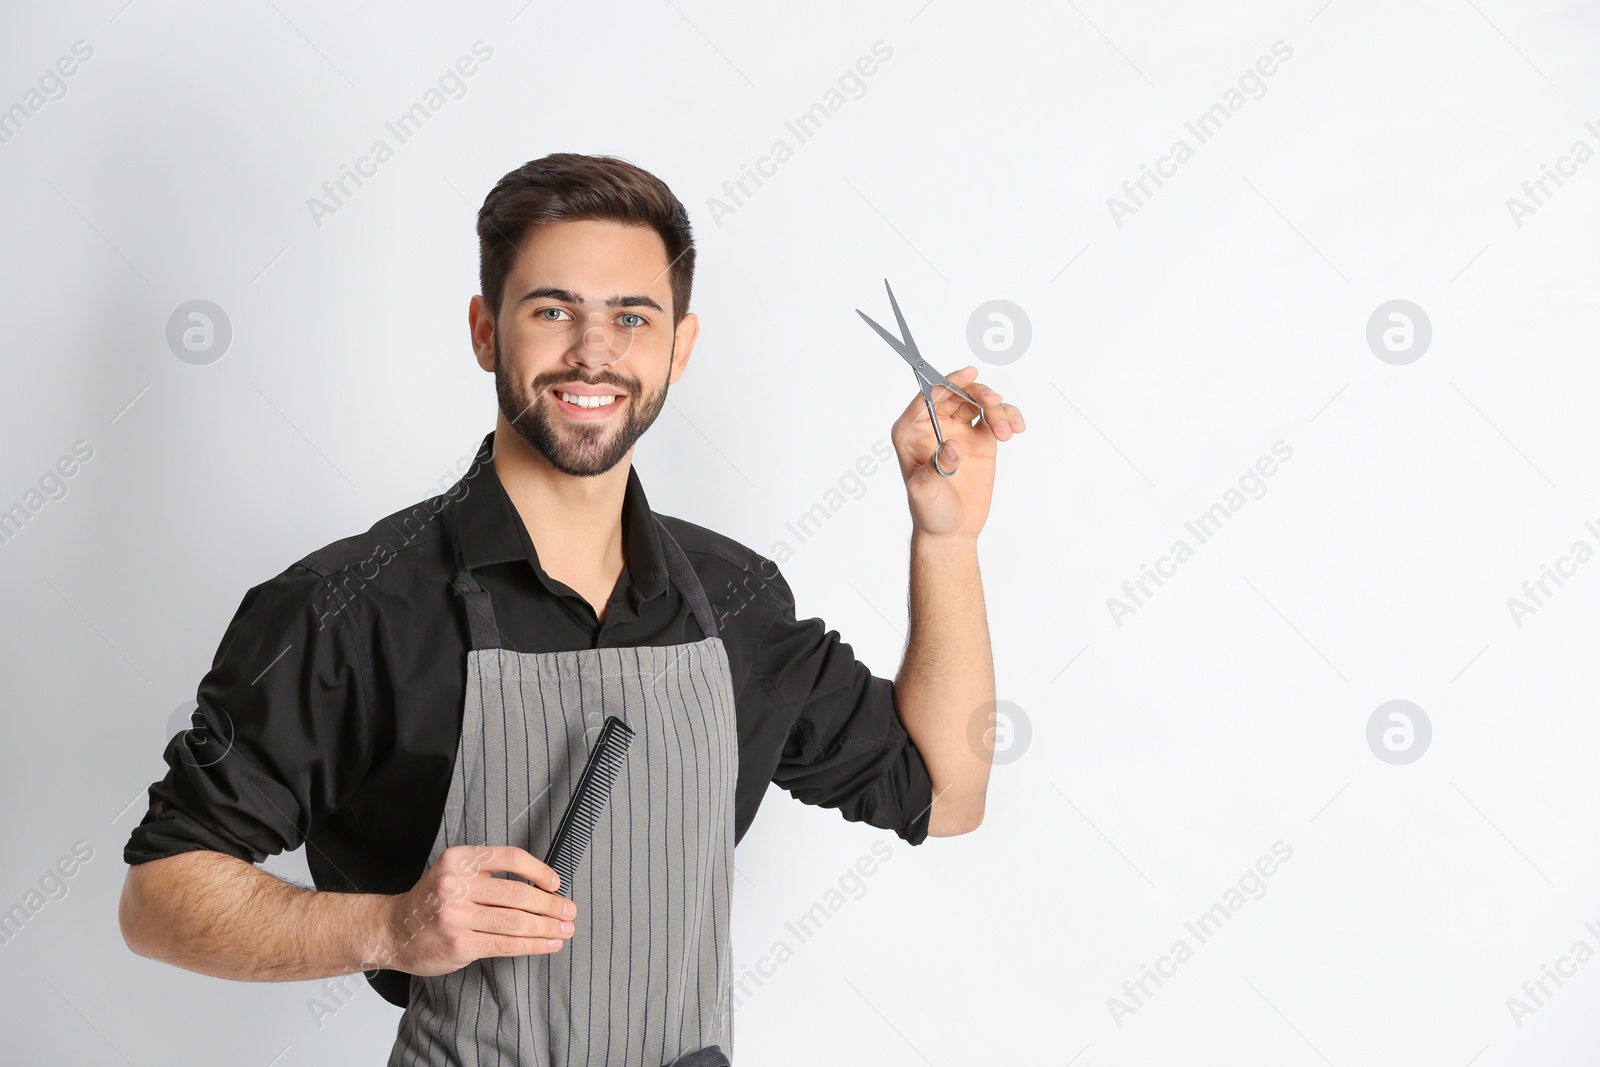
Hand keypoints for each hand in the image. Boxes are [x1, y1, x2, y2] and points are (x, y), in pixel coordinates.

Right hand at [382, 845, 575, 976]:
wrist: (392, 930)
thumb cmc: (431, 901)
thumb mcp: (453, 872)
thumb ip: (488, 873)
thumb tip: (540, 885)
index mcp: (459, 859)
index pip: (510, 858)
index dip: (539, 870)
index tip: (556, 883)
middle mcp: (456, 884)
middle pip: (517, 893)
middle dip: (550, 904)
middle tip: (570, 911)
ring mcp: (456, 915)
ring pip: (515, 921)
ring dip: (547, 926)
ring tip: (565, 929)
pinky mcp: (460, 944)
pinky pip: (505, 944)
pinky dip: (532, 945)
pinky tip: (547, 944)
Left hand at [891, 365, 1023, 538]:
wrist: (952, 530)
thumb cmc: (929, 511)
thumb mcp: (924, 492)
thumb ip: (936, 467)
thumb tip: (952, 446)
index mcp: (911, 431)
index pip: (927, 397)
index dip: (947, 382)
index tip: (968, 374)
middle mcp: (934, 425)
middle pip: (957, 393)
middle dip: (977, 393)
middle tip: (994, 403)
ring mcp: (958, 430)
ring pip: (978, 402)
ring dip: (996, 409)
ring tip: (1006, 431)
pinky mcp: (980, 440)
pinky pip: (994, 417)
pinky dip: (1007, 417)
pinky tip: (1015, 428)